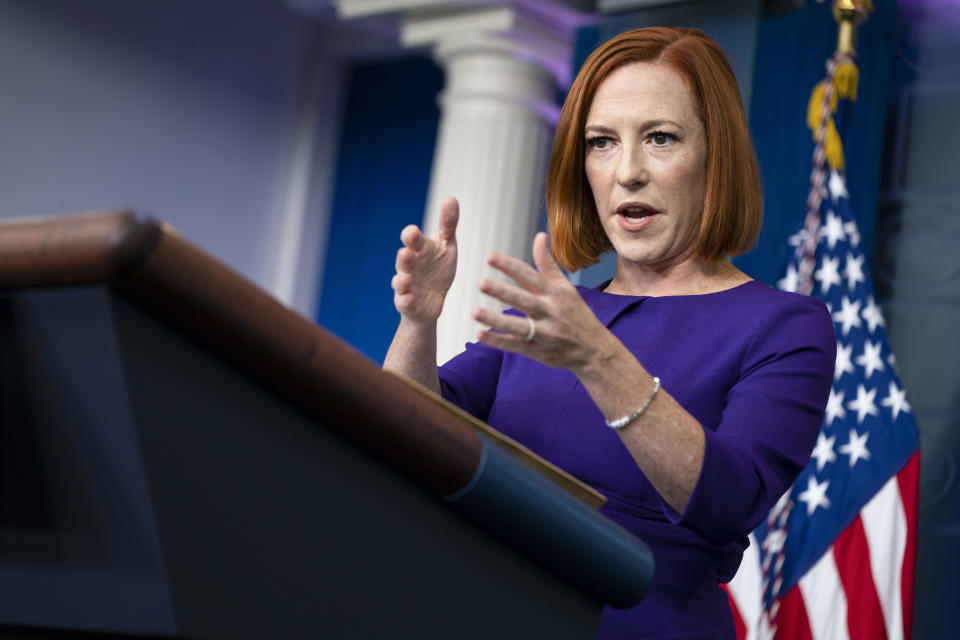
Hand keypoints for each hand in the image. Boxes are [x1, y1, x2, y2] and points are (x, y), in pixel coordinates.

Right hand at [392, 197, 458, 324]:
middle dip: (404, 257)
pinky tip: (409, 299)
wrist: (432, 301)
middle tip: (406, 253)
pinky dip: (405, 300)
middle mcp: (409, 265)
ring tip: (405, 279)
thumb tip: (452, 198)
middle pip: (403, 259)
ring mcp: (406, 284)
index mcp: (419, 249)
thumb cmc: (437, 269)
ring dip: (401, 279)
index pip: (411, 239)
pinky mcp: (407, 303)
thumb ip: (448, 224)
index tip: (413, 232)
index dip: (411, 236)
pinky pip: (404, 302)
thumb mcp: (446, 246)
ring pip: (400, 280)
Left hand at [473, 232, 611, 371]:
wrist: (594, 350)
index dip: (510, 266)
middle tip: (481, 283)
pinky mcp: (537, 351)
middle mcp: (550, 312)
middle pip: (524, 300)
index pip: (530, 276)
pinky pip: (515, 346)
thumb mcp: (565, 287)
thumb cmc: (576, 314)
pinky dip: (497, 341)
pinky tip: (480, 334)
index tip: (490, 257)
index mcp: (555, 293)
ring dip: (496, 320)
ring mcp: (544, 333)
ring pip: (518, 326)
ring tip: (475, 312)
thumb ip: (547, 264)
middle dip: (503, 292)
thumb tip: (539, 235)